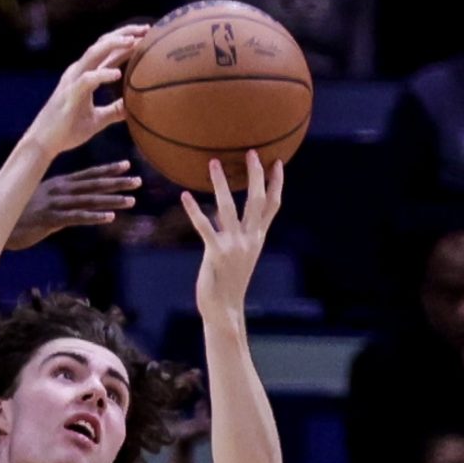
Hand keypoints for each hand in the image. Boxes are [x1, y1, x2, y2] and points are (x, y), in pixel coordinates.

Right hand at [6, 160, 140, 249]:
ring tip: (131, 201)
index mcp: (59, 184)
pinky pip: (76, 218)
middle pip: (94, 185)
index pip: (88, 175)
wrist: (0, 224)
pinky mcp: (50, 219)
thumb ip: (63, 206)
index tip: (127, 165)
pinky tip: (109, 217)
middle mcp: (60, 190)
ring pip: (89, 200)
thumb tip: (78, 212)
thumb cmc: (20, 217)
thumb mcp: (44, 206)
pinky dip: (94, 217)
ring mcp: (56, 203)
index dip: (108, 170)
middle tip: (138, 181)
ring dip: (112, 200)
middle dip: (117, 183)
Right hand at [25, 25, 146, 159]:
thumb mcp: (97, 120)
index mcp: (85, 75)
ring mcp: (72, 81)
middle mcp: (78, 72)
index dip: (126, 40)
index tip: (146, 35)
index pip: (107, 51)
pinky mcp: (69, 94)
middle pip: (102, 43)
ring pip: (94, 53)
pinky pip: (88, 80)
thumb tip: (132, 109)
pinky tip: (118, 75)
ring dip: (114, 45)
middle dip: (124, 33)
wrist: (44, 143)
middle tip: (146, 29)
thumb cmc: (68, 130)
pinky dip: (103, 75)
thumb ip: (113, 111)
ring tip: (133, 42)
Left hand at [181, 150, 282, 317]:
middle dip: (255, 175)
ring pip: (228, 208)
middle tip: (252, 152)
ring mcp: (233, 246)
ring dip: (221, 184)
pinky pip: (203, 227)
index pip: (272, 206)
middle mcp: (249, 239)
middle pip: (256, 201)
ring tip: (213, 162)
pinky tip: (185, 196)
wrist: (225, 310)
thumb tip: (228, 217)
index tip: (278, 162)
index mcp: (257, 239)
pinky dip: (194, 210)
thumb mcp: (240, 256)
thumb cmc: (229, 284)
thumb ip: (238, 235)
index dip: (276, 184)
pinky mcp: (215, 254)